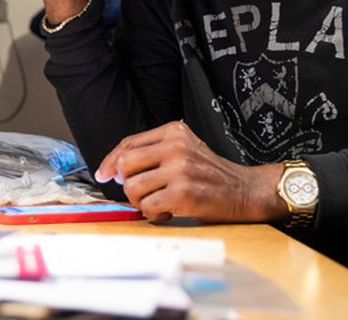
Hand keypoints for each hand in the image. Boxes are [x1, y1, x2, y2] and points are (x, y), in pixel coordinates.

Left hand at [94, 121, 287, 222]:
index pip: (128, 144)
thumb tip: (113, 169)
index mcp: (173, 131)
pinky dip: (154, 215)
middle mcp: (175, 146)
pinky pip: (148, 207)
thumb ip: (153, 152)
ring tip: (159, 203)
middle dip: (127, 183)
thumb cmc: (210, 174)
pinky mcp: (183, 193)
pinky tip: (169, 212)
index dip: (111, 161)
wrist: (244, 190)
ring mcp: (179, 169)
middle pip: (125, 164)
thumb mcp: (184, 149)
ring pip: (133, 187)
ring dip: (141, 202)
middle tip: (142, 193)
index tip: (104, 174)